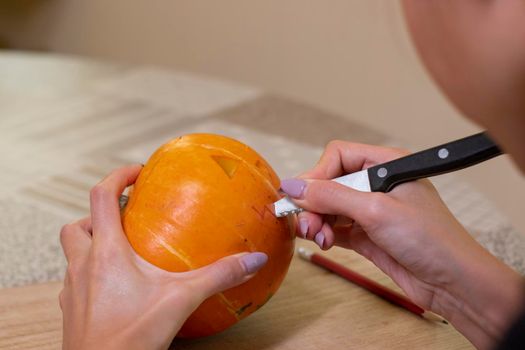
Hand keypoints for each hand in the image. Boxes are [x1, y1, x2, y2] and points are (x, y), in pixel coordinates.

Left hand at [59, 165, 266, 349]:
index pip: (101, 196)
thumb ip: (218, 276)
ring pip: (73, 252)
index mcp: (106, 252)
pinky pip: (77, 280)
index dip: (117, 176)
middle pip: (78, 224)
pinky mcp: (72, 310)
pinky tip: (118, 287)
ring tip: (122, 249)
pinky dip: (93, 272)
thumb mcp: (181, 300)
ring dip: (92, 242)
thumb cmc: (130, 339)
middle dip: (98, 213)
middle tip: (125, 214)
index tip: (137, 172)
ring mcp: (73, 289)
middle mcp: (83, 265)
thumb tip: (252, 260)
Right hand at [280, 141, 523, 349]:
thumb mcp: (376, 211)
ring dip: (318, 222)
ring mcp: (371, 210)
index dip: (317, 174)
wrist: (453, 283)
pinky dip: (325, 234)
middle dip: (314, 204)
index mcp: (386, 165)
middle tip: (307, 225)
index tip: (301, 197)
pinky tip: (324, 243)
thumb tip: (293, 186)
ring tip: (319, 238)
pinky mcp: (368, 234)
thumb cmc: (430, 239)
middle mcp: (377, 184)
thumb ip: (331, 196)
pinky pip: (336, 227)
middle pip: (330, 184)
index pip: (339, 156)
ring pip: (330, 207)